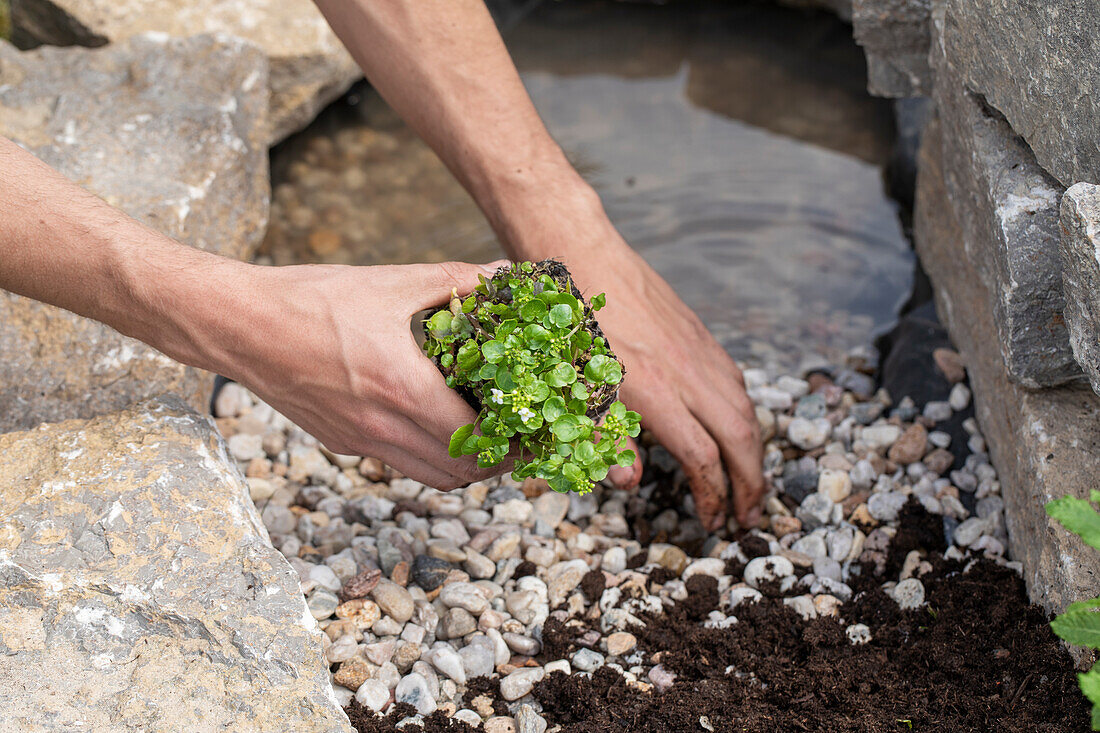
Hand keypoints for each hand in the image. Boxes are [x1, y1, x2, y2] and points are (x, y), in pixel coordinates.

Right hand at [224, 259, 510, 489]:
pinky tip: (436, 424)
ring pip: (431, 478)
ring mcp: (360, 441)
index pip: (475, 442)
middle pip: (460, 472)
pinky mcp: (342, 443)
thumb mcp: (393, 281)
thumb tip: (507, 272)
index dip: (512, 443)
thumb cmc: (314, 300)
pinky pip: (400, 465)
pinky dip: (429, 458)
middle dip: (498, 460)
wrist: (240, 325)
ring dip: (465, 466)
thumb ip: (456, 279)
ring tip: (484, 435)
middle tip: (518, 434)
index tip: (532, 428)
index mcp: (402, 388)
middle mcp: (383, 427)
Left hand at [512, 199, 764, 530]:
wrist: (577, 251)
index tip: (713, 522)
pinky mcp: (697, 332)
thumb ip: (599, 437)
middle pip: (740, 437)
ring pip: (744, 407)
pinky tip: (736, 428)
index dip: (713, 496)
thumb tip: (631, 482)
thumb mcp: (566, 386)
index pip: (702, 457)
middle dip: (751, 484)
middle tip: (750, 519)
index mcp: (652, 390)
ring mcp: (696, 349)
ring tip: (749, 482)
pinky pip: (734, 380)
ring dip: (754, 451)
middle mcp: (685, 371)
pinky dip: (743, 413)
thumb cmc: (563, 322)